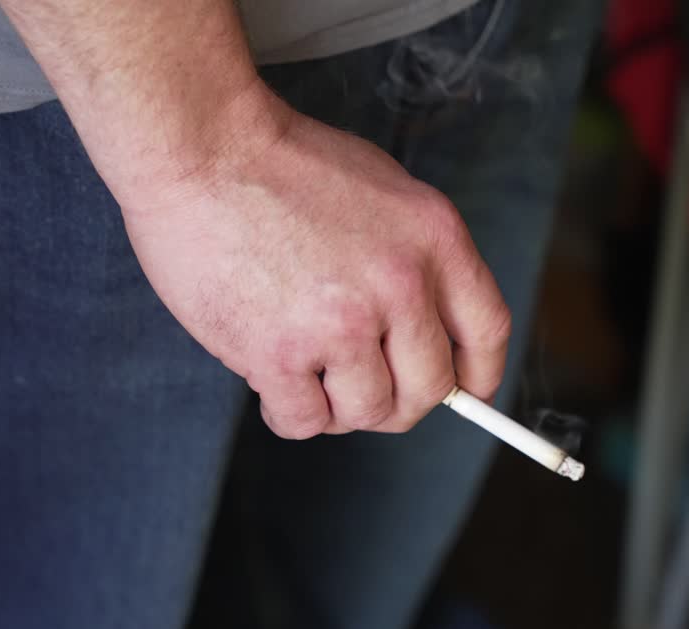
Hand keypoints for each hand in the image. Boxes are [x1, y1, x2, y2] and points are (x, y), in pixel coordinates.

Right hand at [122, 92, 511, 438]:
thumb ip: (416, 260)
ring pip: (367, 412)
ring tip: (305, 367)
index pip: (486, 331)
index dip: (476, 377)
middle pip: (428, 389)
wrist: (203, 147)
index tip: (462, 393)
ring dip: (337, 405)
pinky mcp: (280, 353)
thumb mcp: (384, 190)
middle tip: (358, 385)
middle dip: (396, 400)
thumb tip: (428, 335)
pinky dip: (288, 411)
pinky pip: (305, 421)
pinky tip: (271, 379)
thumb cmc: (281, 164)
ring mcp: (341, 324)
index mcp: (435, 239)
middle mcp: (400, 285)